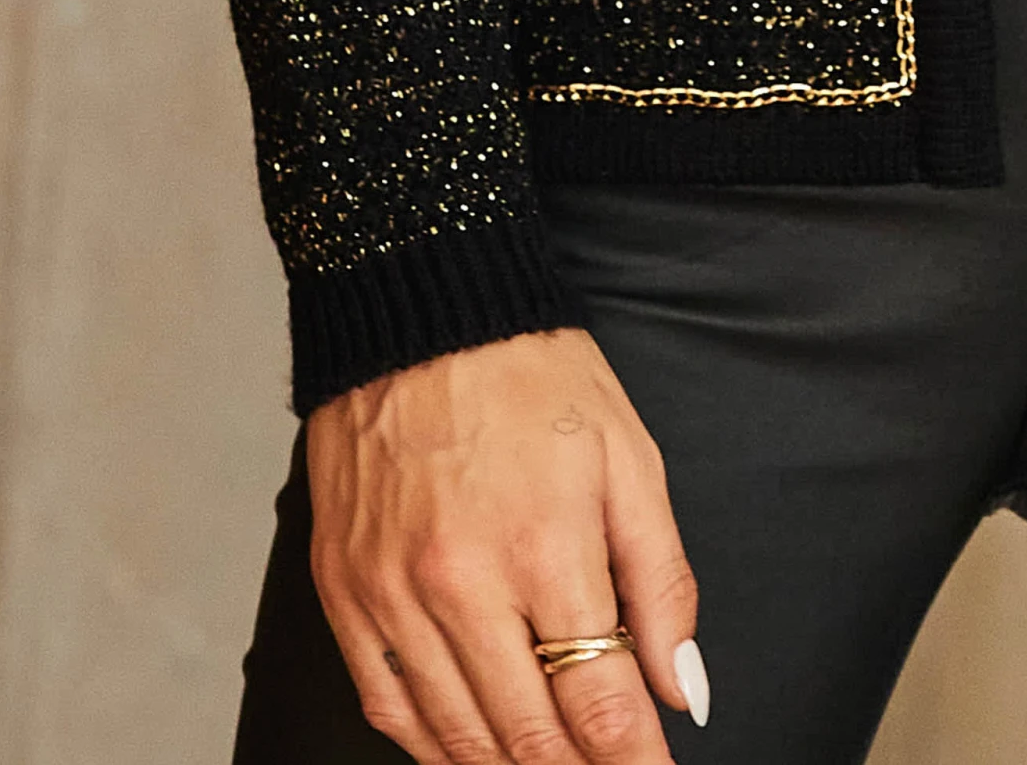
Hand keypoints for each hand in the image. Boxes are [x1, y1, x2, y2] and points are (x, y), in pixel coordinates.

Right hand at [306, 327, 705, 763]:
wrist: (418, 306)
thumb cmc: (525, 373)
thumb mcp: (628, 461)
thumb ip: (662, 584)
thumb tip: (682, 690)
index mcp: (542, 550)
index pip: (601, 711)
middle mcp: (459, 584)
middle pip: (530, 742)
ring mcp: (391, 590)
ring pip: (456, 738)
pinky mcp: (343, 584)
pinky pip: (385, 703)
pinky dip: (430, 746)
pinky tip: (465, 750)